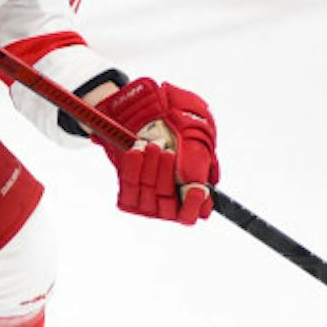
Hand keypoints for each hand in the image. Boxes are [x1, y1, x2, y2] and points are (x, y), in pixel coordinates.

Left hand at [96, 78, 218, 224]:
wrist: (149, 112)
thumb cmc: (180, 127)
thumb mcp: (197, 142)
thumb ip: (199, 167)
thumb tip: (198, 188)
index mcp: (190, 195)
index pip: (190, 214)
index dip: (192, 205)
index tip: (194, 189)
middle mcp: (169, 203)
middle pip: (168, 204)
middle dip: (167, 175)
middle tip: (168, 151)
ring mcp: (148, 201)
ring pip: (149, 193)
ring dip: (151, 167)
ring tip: (153, 145)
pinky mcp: (128, 193)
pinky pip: (129, 186)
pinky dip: (133, 167)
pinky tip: (136, 150)